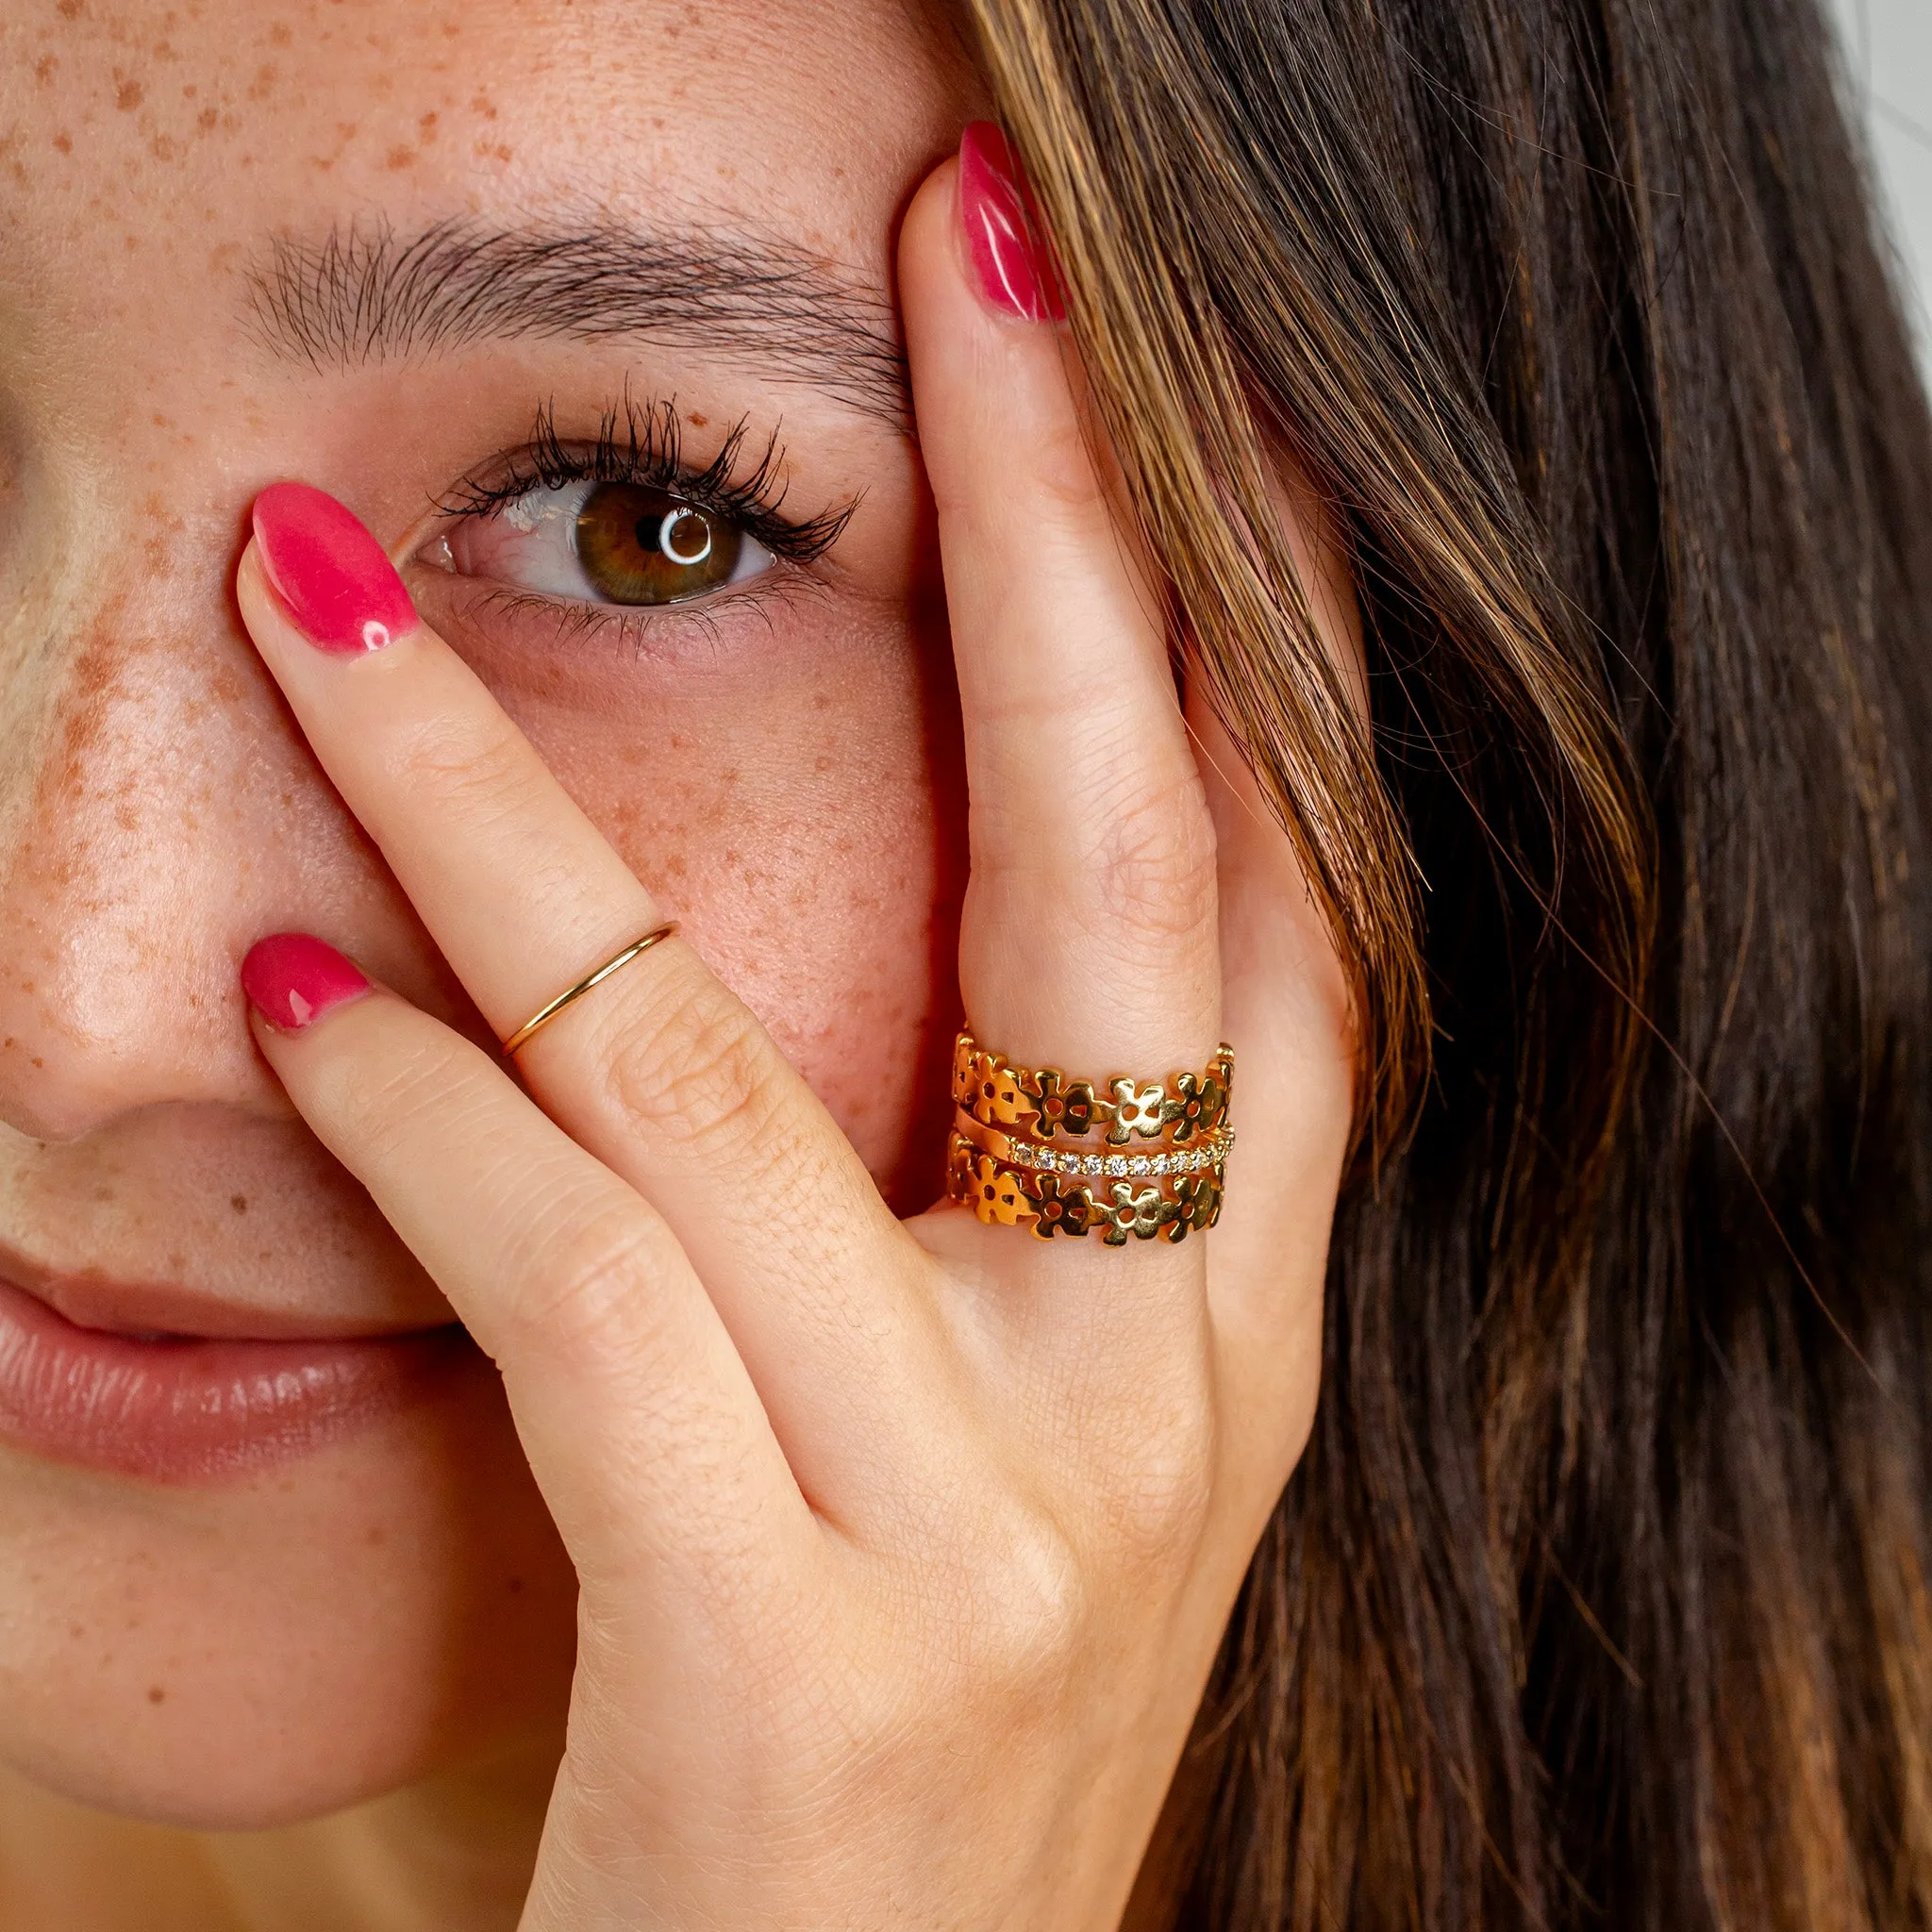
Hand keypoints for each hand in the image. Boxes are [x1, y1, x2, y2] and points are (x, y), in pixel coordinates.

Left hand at [230, 129, 1354, 1931]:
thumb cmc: (903, 1725)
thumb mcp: (1010, 1450)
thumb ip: (996, 1203)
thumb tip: (877, 897)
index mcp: (1240, 1322)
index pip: (1282, 887)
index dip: (1245, 611)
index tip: (1149, 371)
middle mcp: (1174, 1389)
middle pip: (1110, 871)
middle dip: (1049, 528)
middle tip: (966, 257)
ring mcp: (1010, 1519)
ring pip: (721, 1055)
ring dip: (487, 808)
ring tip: (310, 613)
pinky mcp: (806, 1649)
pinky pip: (584, 1280)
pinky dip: (420, 1114)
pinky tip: (293, 1007)